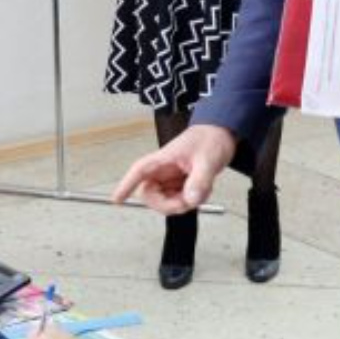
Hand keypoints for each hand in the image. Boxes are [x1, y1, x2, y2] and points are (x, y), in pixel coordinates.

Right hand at [112, 124, 235, 213]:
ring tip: (201, 190)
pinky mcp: (182, 184)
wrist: (222, 134)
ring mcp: (172, 178)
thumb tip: (191, 200)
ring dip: (182, 203)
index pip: (139, 171)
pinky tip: (204, 189)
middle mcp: (164, 170)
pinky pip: (180, 200)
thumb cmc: (210, 138)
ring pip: (166, 201)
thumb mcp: (207, 160)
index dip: (126, 185)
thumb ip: (200, 181)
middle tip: (185, 202)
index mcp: (163, 159)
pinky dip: (192, 200)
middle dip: (166, 204)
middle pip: (150, 195)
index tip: (117, 199)